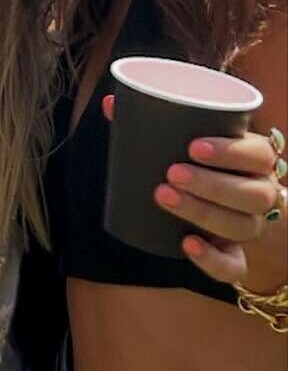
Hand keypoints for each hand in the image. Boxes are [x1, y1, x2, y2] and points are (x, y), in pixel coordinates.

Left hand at [103, 96, 285, 284]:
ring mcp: (249, 226)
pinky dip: (212, 260)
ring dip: (203, 213)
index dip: (231, 152)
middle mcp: (259, 193)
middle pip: (254, 194)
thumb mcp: (183, 138)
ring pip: (241, 226)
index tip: (193, 147)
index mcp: (254, 159)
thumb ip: (149, 119)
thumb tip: (110, 103)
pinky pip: (234, 267)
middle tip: (171, 173)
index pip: (259, 154)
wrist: (209, 197)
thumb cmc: (195, 160)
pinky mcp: (234, 254)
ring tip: (164, 196)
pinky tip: (187, 245)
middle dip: (212, 185)